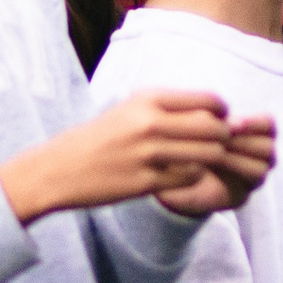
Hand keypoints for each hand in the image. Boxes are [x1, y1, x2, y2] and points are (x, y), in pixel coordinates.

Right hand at [0, 90, 238, 222]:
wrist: (58, 169)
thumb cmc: (98, 138)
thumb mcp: (129, 109)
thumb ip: (166, 108)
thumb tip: (210, 110)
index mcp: (147, 99)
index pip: (207, 100)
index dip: (223, 111)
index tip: (221, 119)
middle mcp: (149, 123)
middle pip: (213, 127)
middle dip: (223, 136)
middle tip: (219, 142)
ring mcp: (148, 154)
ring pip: (207, 154)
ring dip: (212, 158)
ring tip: (204, 159)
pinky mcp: (145, 183)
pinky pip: (189, 178)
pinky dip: (194, 176)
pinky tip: (185, 174)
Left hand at [155, 115, 276, 215]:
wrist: (172, 170)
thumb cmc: (188, 139)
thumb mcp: (200, 125)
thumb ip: (215, 121)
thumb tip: (225, 122)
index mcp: (254, 134)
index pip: (268, 126)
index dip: (253, 124)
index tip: (230, 124)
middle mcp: (258, 157)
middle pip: (267, 149)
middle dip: (243, 144)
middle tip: (221, 142)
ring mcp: (250, 179)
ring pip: (260, 170)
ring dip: (236, 160)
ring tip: (216, 155)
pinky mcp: (239, 197)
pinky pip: (245, 191)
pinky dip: (228, 180)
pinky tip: (211, 171)